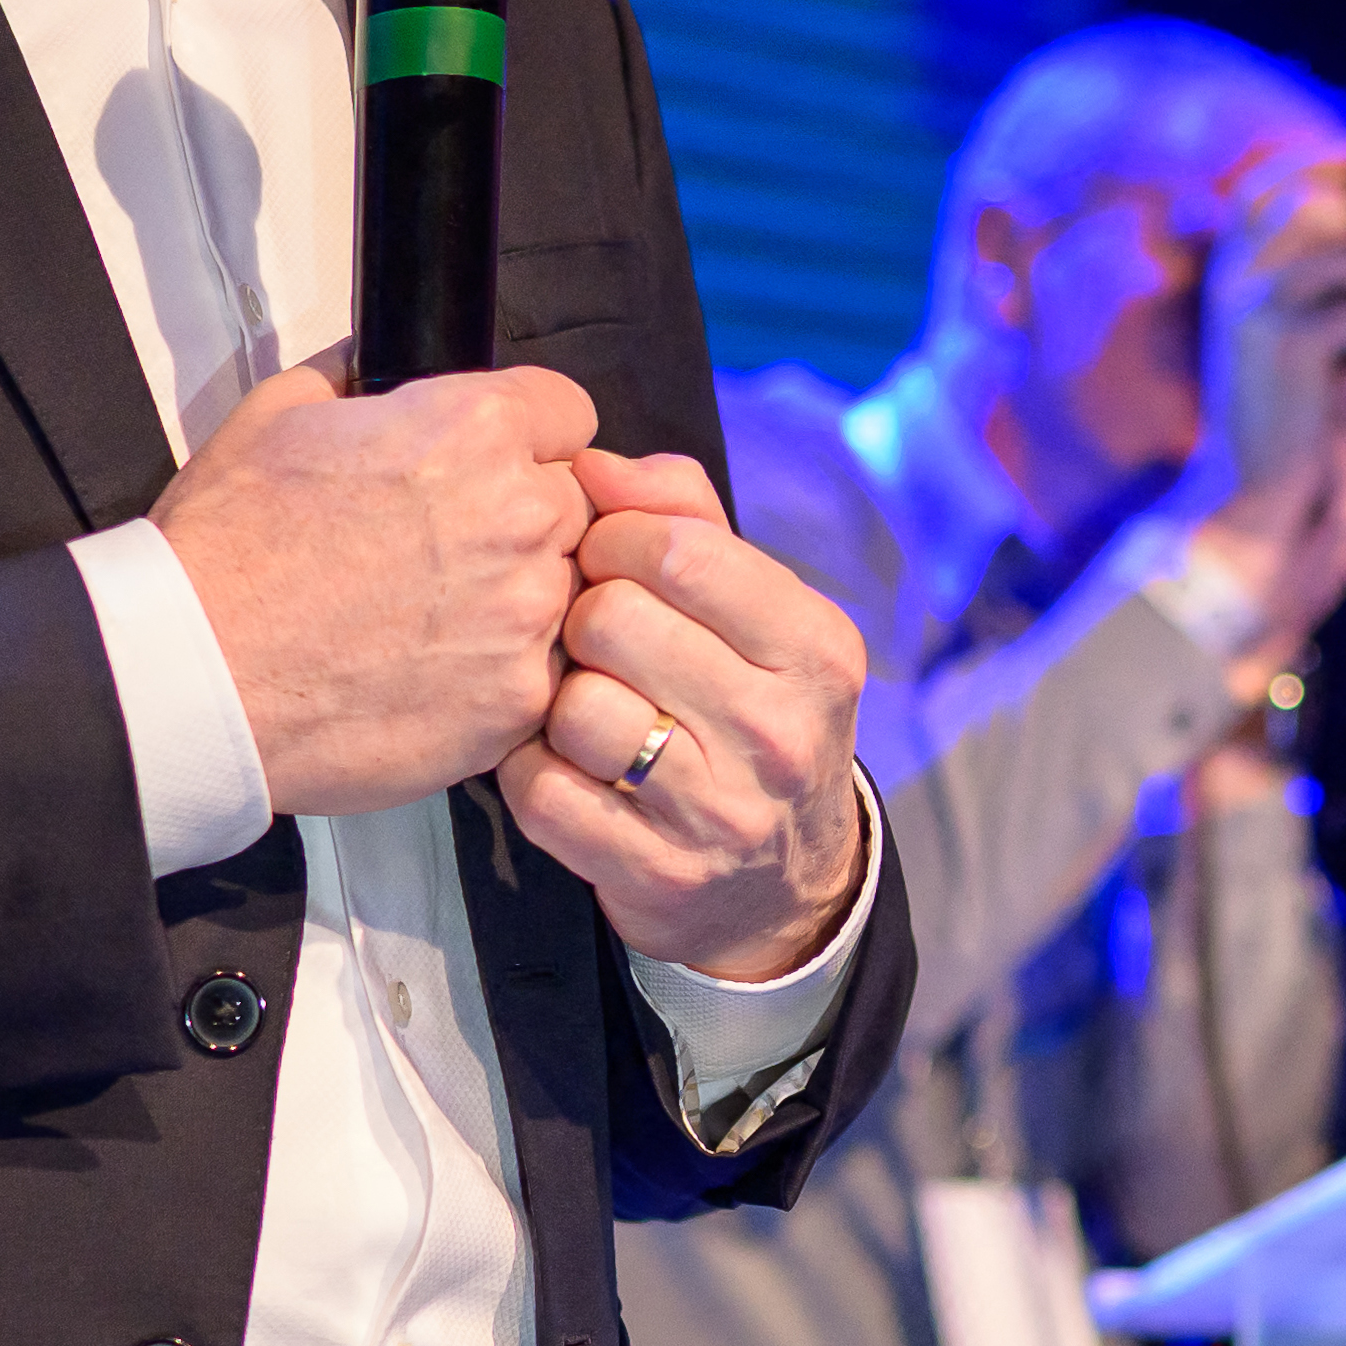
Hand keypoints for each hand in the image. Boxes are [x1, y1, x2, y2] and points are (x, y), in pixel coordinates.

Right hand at [159, 364, 593, 815]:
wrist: (196, 673)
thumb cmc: (227, 550)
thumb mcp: (278, 414)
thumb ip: (357, 379)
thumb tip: (376, 368)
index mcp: (474, 431)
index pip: (566, 412)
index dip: (528, 435)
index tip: (498, 463)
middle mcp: (519, 517)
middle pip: (570, 504)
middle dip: (520, 518)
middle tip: (443, 550)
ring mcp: (526, 615)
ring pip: (561, 592)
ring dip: (513, 599)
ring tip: (426, 619)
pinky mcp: (516, 700)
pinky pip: (539, 673)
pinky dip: (498, 674)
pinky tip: (429, 673)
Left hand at [497, 449, 875, 978]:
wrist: (779, 884)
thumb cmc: (749, 710)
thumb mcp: (755, 610)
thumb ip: (682, 515)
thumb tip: (592, 461)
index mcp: (814, 648)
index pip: (679, 549)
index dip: (615, 538)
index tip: (609, 560)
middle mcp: (779, 732)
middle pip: (612, 621)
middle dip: (583, 620)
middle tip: (594, 642)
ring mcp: (720, 814)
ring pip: (574, 709)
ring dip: (557, 702)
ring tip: (584, 708)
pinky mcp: (654, 877)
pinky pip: (540, 791)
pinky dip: (531, 771)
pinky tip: (562, 767)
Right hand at [1186, 165, 1345, 652]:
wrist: (1249, 498)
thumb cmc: (1288, 432)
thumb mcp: (1310, 360)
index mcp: (1232, 277)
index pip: (1261, 188)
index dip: (1314, 165)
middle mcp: (1236, 280)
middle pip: (1303, 199)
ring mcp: (1257, 307)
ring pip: (1339, 246)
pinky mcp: (1290, 343)